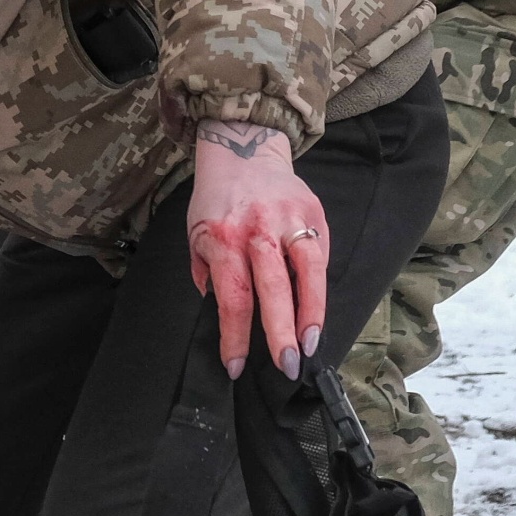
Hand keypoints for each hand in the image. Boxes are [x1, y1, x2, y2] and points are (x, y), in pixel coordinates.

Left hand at [188, 119, 325, 381]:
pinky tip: (318, 314)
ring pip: (307, 272)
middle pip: (272, 289)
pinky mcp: (313, 212)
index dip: (235, 336)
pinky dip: (320, 288)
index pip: (232, 297)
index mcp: (222, 238)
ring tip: (312, 345)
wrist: (242, 149)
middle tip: (286, 365)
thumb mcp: (196, 236)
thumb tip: (223, 313)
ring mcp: (288, 219)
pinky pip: (319, 257)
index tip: (236, 366)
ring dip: (311, 313)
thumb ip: (208, 274)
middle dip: (279, 332)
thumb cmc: (215, 202)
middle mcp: (256, 230)